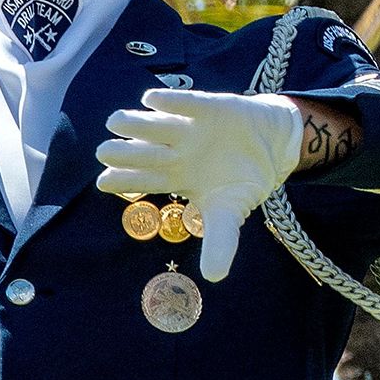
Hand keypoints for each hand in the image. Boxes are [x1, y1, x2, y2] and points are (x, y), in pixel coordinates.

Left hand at [94, 89, 304, 281]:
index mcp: (170, 177)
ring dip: (131, 122)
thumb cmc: (242, 180)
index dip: (119, 180)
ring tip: (121, 124)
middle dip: (119, 151)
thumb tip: (215, 278)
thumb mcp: (231, 212)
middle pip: (133, 151)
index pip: (135, 180)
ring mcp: (185, 129)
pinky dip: (167, 101)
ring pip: (147, 124)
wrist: (274, 146)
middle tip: (110, 153)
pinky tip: (155, 102)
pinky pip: (181, 102)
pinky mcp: (206, 107)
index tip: (105, 182)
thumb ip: (221, 241)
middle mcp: (170, 152)